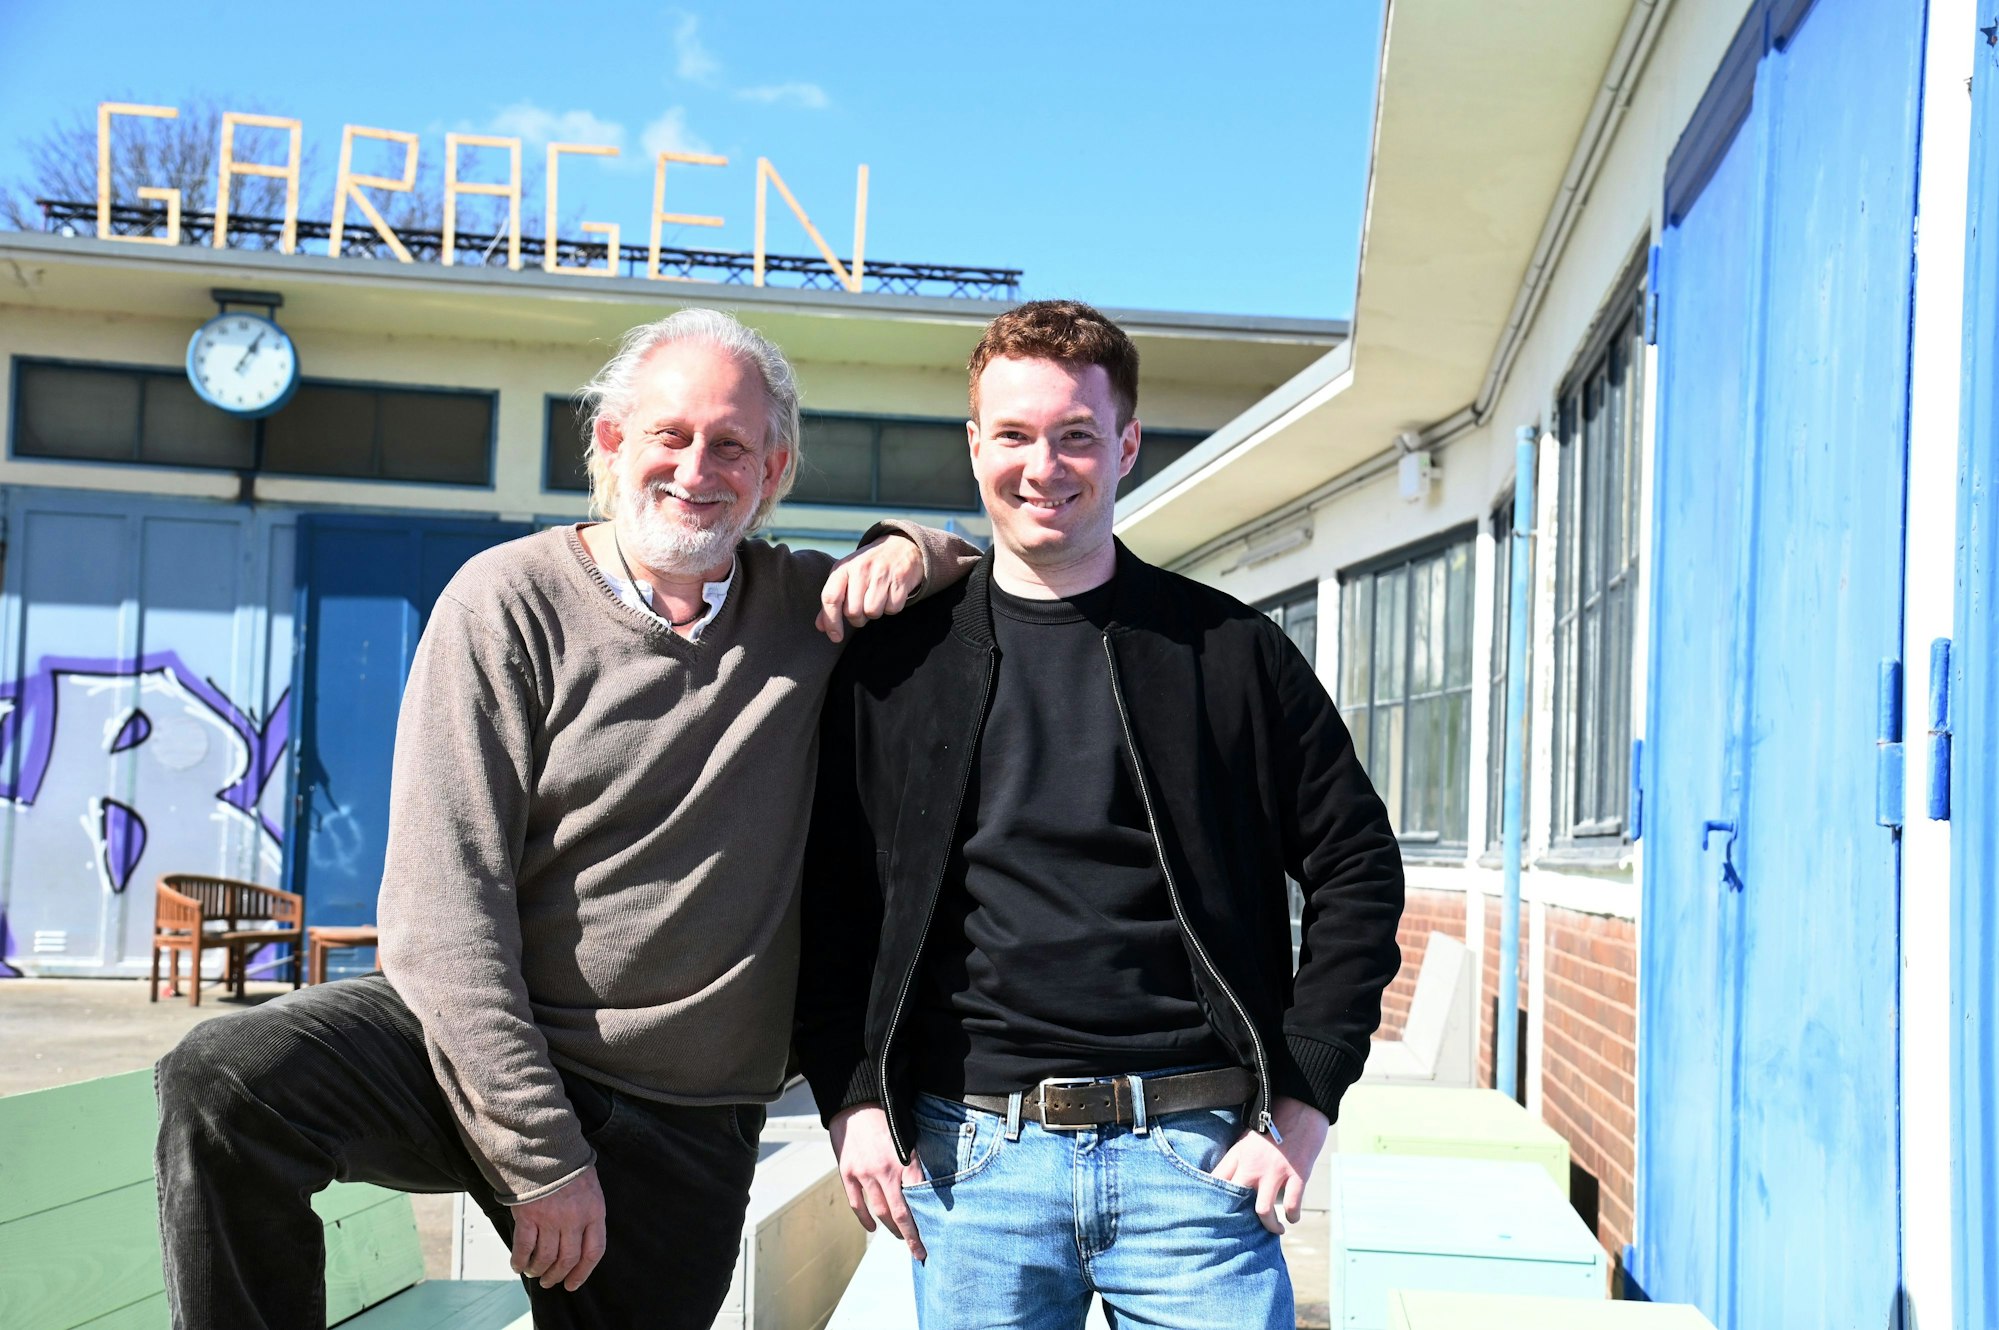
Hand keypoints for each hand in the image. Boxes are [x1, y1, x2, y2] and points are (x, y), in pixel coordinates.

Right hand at [507, 1164, 608, 1291]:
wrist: (546, 1147)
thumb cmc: (568, 1166)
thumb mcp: (590, 1188)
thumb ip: (588, 1213)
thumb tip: (580, 1242)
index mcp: (594, 1211)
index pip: (594, 1251)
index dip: (583, 1272)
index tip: (573, 1283)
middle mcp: (574, 1219)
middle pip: (568, 1259)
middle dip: (557, 1276)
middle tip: (550, 1282)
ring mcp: (551, 1218)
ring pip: (546, 1258)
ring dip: (538, 1270)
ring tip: (534, 1273)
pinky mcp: (529, 1216)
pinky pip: (524, 1247)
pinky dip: (520, 1261)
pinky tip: (518, 1265)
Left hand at [816, 536, 923, 642]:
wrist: (901, 546)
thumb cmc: (868, 567)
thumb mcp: (847, 576)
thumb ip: (833, 600)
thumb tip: (821, 627)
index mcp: (843, 568)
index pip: (831, 598)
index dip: (831, 621)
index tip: (835, 637)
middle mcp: (861, 569)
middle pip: (853, 611)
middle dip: (857, 619)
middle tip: (862, 610)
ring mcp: (882, 573)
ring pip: (872, 612)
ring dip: (874, 613)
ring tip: (876, 600)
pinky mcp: (900, 580)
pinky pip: (892, 609)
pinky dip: (891, 608)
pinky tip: (890, 595)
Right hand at [830, 1103, 927, 1259]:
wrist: (856, 1104)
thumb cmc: (887, 1118)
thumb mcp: (909, 1137)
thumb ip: (915, 1163)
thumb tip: (927, 1187)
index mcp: (905, 1161)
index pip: (918, 1200)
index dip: (923, 1223)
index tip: (929, 1239)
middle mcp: (885, 1170)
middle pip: (899, 1213)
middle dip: (910, 1236)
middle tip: (917, 1251)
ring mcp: (864, 1173)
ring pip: (880, 1211)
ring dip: (891, 1229)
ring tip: (899, 1237)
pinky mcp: (848, 1173)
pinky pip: (857, 1204)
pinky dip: (866, 1220)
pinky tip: (873, 1227)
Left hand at [1210, 1096, 1329, 1233]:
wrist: (1303, 1105)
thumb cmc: (1275, 1120)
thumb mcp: (1248, 1136)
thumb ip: (1240, 1157)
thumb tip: (1233, 1179)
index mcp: (1238, 1153)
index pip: (1216, 1180)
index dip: (1212, 1199)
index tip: (1214, 1212)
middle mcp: (1253, 1165)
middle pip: (1235, 1200)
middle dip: (1239, 1218)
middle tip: (1247, 1227)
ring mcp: (1275, 1171)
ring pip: (1263, 1211)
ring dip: (1270, 1225)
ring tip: (1276, 1228)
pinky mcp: (1297, 1174)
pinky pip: (1291, 1205)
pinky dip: (1292, 1216)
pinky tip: (1293, 1217)